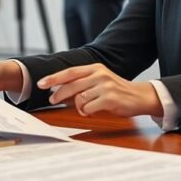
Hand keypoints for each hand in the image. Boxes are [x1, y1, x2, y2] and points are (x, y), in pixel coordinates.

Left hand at [38, 63, 162, 117]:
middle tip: (52, 100)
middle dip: (58, 94)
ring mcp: (105, 86)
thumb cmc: (116, 91)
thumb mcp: (99, 81)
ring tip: (86, 108)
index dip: (54, 78)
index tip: (41, 84)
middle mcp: (99, 74)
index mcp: (95, 68)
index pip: (69, 72)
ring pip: (79, 98)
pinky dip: (87, 111)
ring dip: (79, 106)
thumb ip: (82, 83)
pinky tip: (92, 111)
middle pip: (71, 85)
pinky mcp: (110, 98)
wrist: (139, 96)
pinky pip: (88, 107)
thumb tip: (59, 91)